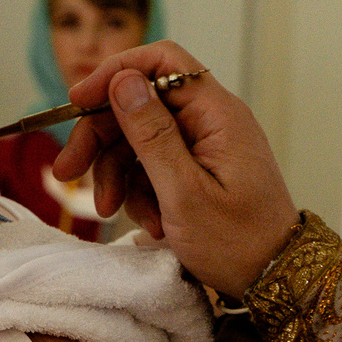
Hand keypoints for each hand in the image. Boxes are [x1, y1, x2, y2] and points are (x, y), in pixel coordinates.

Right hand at [49, 43, 300, 296]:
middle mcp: (209, 121)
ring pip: (138, 140)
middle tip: (66, 172)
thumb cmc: (238, 242)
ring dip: (116, 175)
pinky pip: (151, 167)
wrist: (275, 279)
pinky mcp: (195, 171)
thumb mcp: (184, 192)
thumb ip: (152, 134)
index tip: (76, 102)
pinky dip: (139, 193)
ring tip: (109, 213)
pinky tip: (149, 223)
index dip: (115, 73)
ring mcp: (202, 146)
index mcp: (216, 114)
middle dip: (99, 137)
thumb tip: (124, 81)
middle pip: (139, 104)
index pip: (161, 62)